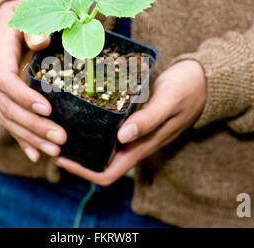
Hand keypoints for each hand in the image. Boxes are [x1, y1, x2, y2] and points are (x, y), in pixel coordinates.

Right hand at [0, 0, 66, 162]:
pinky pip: (7, 121)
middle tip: (60, 138)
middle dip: (33, 125)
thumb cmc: (26, 12)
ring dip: (30, 137)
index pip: (4, 80)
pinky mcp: (0, 96)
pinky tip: (36, 155)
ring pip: (6, 118)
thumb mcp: (31, 9)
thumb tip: (39, 40)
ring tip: (55, 151)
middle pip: (7, 106)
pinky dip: (21, 139)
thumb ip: (36, 24)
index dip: (24, 97)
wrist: (4, 18)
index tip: (47, 109)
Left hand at [53, 60, 205, 185]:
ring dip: (82, 139)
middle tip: (52, 137)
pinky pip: (109, 127)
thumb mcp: (168, 101)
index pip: (108, 173)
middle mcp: (135, 142)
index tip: (61, 157)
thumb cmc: (187, 90)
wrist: (202, 79)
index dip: (83, 171)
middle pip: (99, 160)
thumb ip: (148, 120)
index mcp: (142, 146)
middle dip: (75, 155)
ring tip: (60, 122)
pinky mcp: (133, 117)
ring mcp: (134, 131)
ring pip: (102, 144)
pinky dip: (93, 123)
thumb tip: (122, 138)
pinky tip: (80, 107)